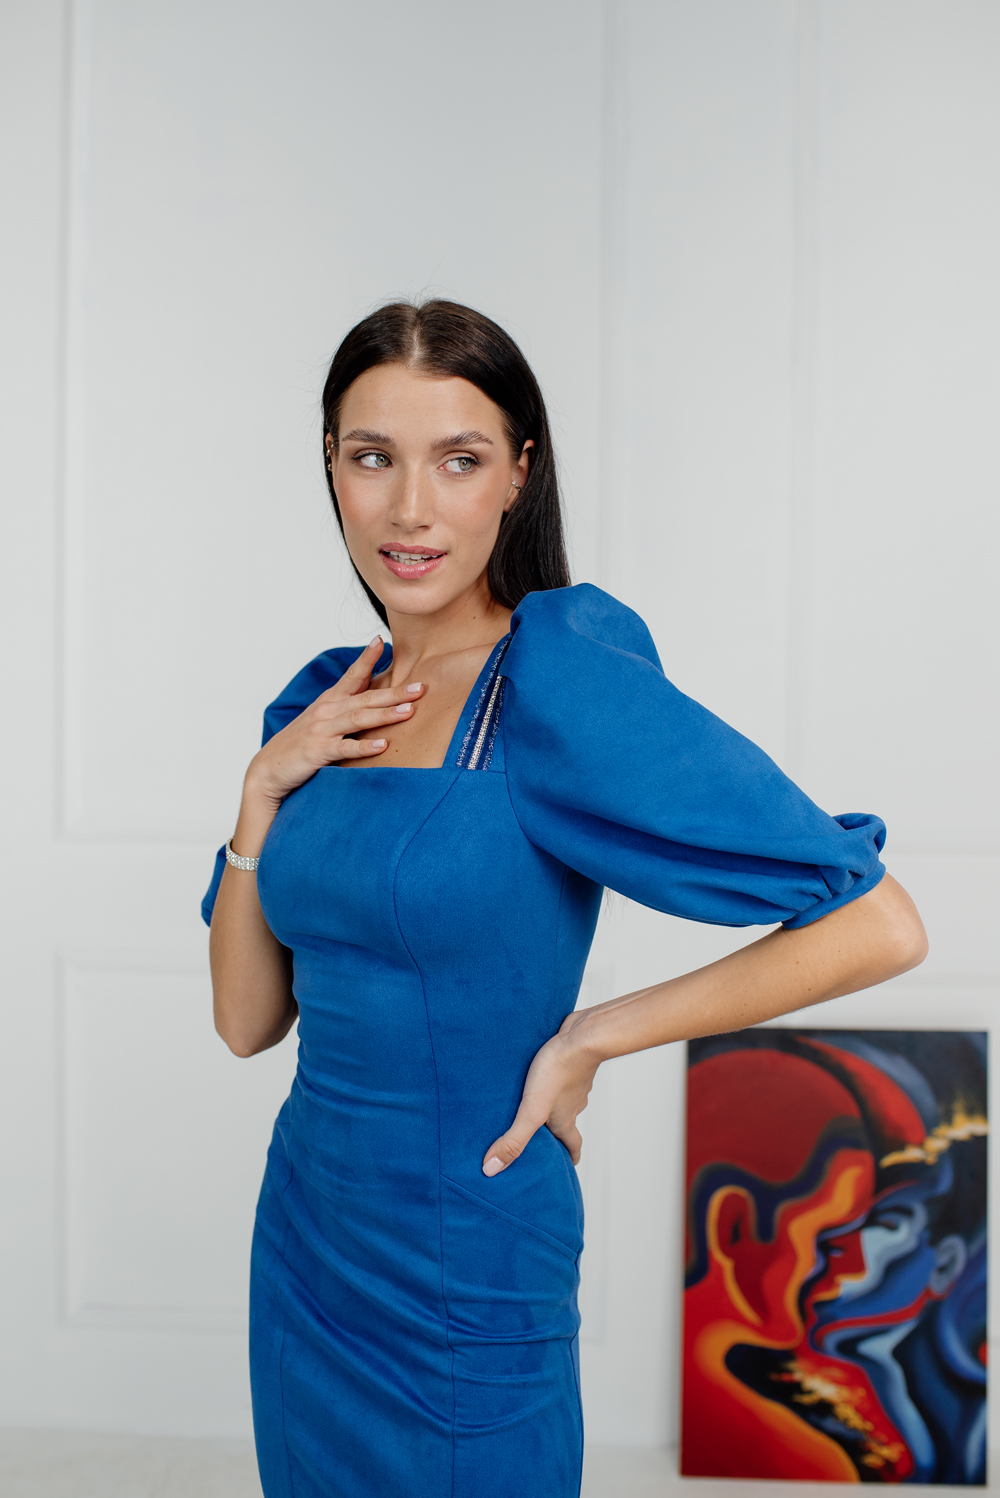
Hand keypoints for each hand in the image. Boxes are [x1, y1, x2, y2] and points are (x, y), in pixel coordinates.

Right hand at [248, 635, 423, 804]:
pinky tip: (383, 745)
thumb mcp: (323, 720)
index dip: (367, 658)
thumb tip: (375, 700)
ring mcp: (322, 730)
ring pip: (358, 718)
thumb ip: (346, 708)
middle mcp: (327, 711)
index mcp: (330, 701)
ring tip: (409, 711)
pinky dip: (364, 747)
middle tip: (421, 687)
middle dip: (395, 691)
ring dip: (384, 714)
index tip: (382, 641)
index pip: (352, 675)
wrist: (269, 769)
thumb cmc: (300, 744)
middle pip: (365, 697)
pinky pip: (346, 749)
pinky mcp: (318, 752)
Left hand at [481, 1011, 601, 1174]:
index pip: (573, 1146)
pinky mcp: (569, 1061)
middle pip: (567, 1122)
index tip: (567, 1166)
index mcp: (565, 1120)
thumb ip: (513, 1139)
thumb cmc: (558, 1071)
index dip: (570, 1158)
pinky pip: (560, 1074)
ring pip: (563, 1098)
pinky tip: (537, 1071)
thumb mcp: (531, 1110)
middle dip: (556, 1131)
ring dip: (552, 1103)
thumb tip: (492, 1169)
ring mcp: (573, 1081)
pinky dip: (550, 1078)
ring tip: (531, 1102)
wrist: (582, 1036)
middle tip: (543, 1136)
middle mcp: (572, 1103)